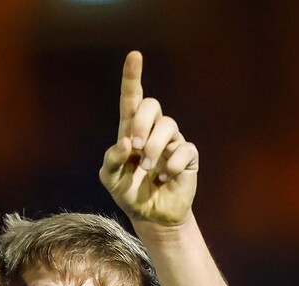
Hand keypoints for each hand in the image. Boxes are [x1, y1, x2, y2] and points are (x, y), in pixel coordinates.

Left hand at [99, 51, 197, 226]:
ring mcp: (172, 142)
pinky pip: (184, 150)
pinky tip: (163, 179)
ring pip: (169, 126)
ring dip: (154, 149)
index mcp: (131, 132)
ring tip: (146, 170)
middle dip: (142, 123)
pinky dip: (171, 166)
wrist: (151, 216)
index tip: (134, 55)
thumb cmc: (129, 193)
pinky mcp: (188, 156)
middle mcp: (152, 132)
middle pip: (152, 106)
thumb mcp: (111, 181)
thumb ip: (110, 162)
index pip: (132, 100)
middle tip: (134, 147)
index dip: (132, 77)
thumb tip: (124, 143)